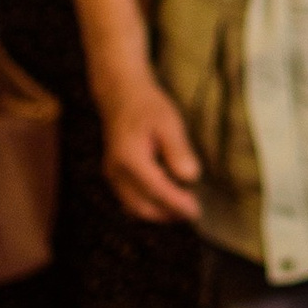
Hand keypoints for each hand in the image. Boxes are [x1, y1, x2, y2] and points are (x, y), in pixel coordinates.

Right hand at [102, 74, 202, 222]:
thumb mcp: (169, 123)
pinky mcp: (113, 174)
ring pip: (134, 207)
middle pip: (143, 206)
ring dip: (158, 213)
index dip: (177, 204)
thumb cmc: (148, 106)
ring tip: (182, 210)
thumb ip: (178, 150)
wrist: (121, 94)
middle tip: (193, 213)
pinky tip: (165, 201)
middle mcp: (116, 171)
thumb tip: (190, 177)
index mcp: (130, 158)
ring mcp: (112, 174)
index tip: (196, 212)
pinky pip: (129, 200)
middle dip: (168, 214)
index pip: (156, 190)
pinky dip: (147, 205)